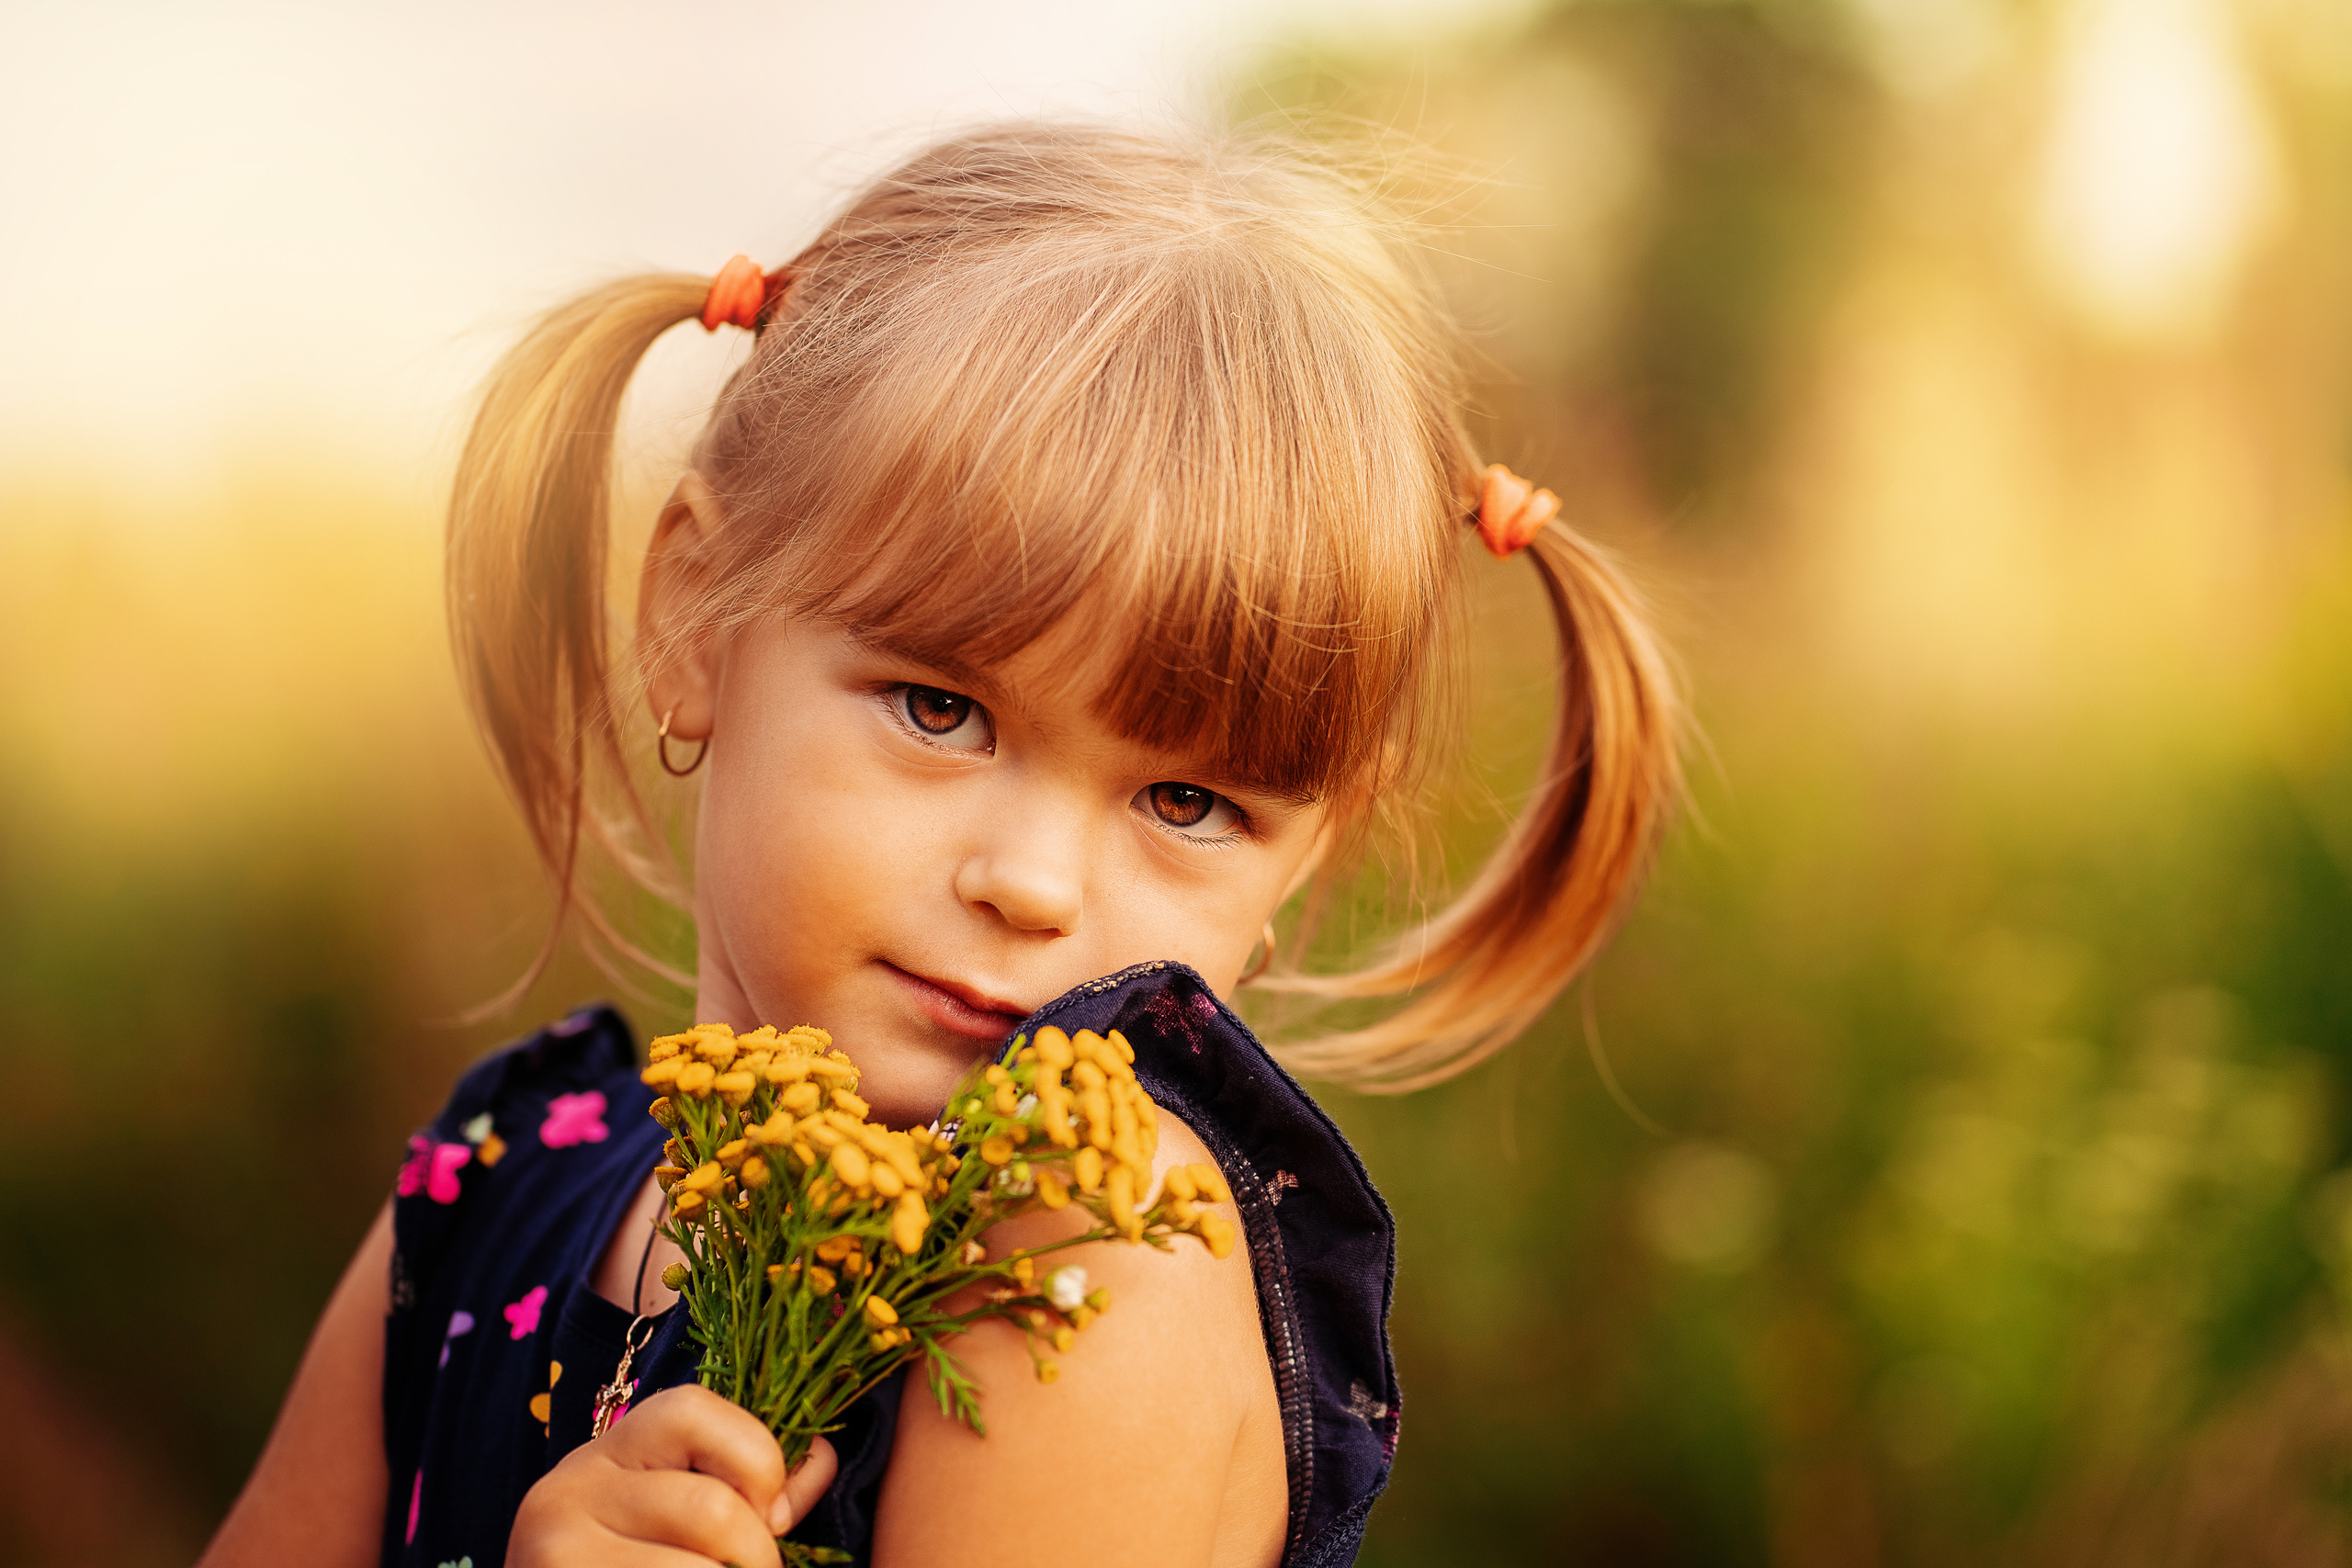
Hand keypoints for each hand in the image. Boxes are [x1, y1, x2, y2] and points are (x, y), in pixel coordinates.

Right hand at [510, 1385, 838, 1566]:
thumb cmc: (632, 1563)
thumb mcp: (677, 1512)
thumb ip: (753, 1485)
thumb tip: (822, 1456)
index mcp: (610, 1450)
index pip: (690, 1410)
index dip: (757, 1458)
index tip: (772, 1516)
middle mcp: (570, 1488)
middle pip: (711, 1510)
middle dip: (758, 1557)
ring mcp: (558, 1550)